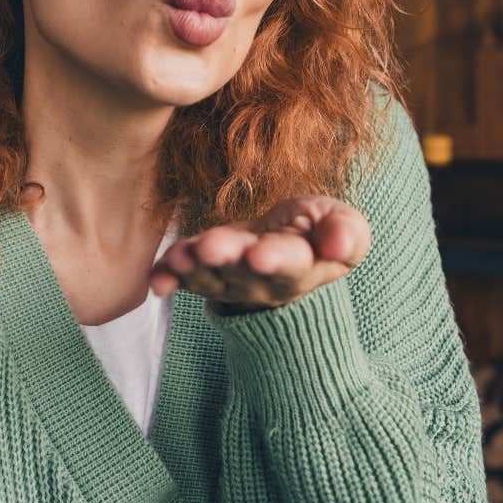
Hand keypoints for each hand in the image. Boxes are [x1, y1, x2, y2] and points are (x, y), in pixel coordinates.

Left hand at [148, 196, 370, 311]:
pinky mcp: (203, 271)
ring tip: (178, 256)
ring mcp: (229, 279)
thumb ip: (346, 232)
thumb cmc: (317, 230)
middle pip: (242, 270)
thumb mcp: (342, 223)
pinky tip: (156, 277)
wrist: (285, 243)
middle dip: (225, 258)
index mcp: (301, 265)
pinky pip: (184, 277)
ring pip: (209, 276)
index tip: (260, 253)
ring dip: (192, 267)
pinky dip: (168, 277)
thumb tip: (339, 245)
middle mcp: (261, 279)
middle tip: (209, 248)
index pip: (289, 263)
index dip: (274, 259)